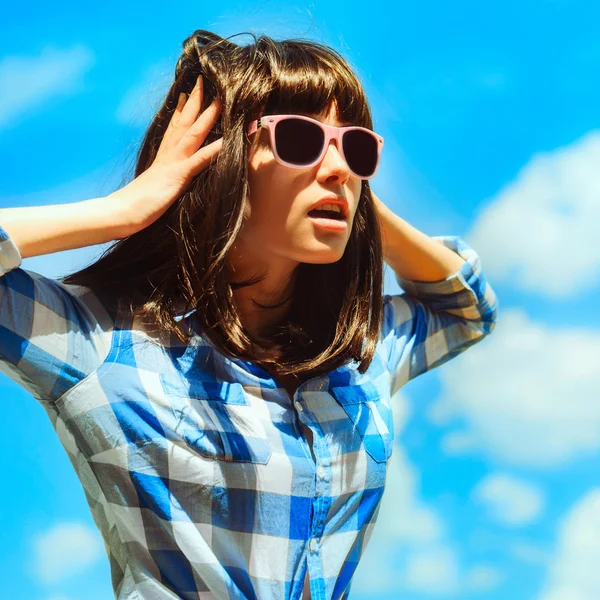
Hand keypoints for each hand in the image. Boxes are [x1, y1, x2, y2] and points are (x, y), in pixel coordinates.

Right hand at [109, 74, 222, 235]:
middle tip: (205, 80)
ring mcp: (175, 162)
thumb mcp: (156, 183)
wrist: (123, 211)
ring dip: (208, 115)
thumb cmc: (138, 203)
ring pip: (194, 133)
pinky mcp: (179, 176)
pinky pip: (200, 160)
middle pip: (185, 121)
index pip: (174, 126)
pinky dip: (213, 149)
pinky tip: (226, 140)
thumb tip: (167, 173)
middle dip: (197, 101)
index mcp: (164, 155)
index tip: (188, 92)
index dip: (182, 109)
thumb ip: (164, 174)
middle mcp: (169, 153)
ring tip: (220, 98)